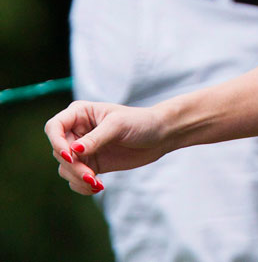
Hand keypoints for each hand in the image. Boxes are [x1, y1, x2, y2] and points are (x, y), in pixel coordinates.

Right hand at [44, 100, 174, 194]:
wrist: (160, 135)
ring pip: (65, 168)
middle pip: (58, 152)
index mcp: (80, 113)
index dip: (56, 142)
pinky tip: (98, 187)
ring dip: (77, 178)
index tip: (69, 155)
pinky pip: (75, 179)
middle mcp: (77, 131)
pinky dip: (82, 186)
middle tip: (91, 176)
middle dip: (73, 166)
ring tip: (97, 183)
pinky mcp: (91, 164)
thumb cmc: (141, 122)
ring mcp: (83, 149)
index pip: (54, 127)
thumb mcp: (118, 125)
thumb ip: (96, 138)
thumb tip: (73, 150)